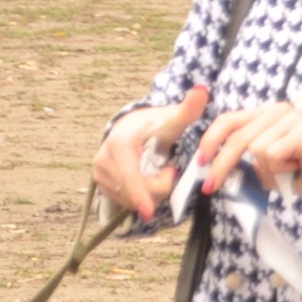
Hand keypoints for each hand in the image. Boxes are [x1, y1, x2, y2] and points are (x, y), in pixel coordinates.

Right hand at [95, 87, 210, 223]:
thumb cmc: (155, 124)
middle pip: (135, 189)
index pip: (129, 172)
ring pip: (131, 198)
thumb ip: (188, 108)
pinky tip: (148, 180)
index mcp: (120, 142)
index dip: (140, 192)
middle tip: (171, 170)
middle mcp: (103, 158)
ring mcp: (100, 173)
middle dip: (159, 186)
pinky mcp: (101, 184)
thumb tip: (202, 90)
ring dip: (152, 192)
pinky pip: (125, 201)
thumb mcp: (173, 118)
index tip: (149, 211)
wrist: (131, 128)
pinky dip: (142, 196)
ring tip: (159, 171)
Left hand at [192, 100, 301, 205]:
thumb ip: (246, 162)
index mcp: (267, 114)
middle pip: (237, 137)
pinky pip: (272, 155)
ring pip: (256, 149)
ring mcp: (291, 119)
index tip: (201, 160)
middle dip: (222, 164)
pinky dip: (281, 169)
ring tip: (288, 171)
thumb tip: (216, 169)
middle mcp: (278, 111)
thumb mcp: (267, 167)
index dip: (211, 140)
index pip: (229, 120)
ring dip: (268, 170)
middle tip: (211, 187)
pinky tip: (296, 168)